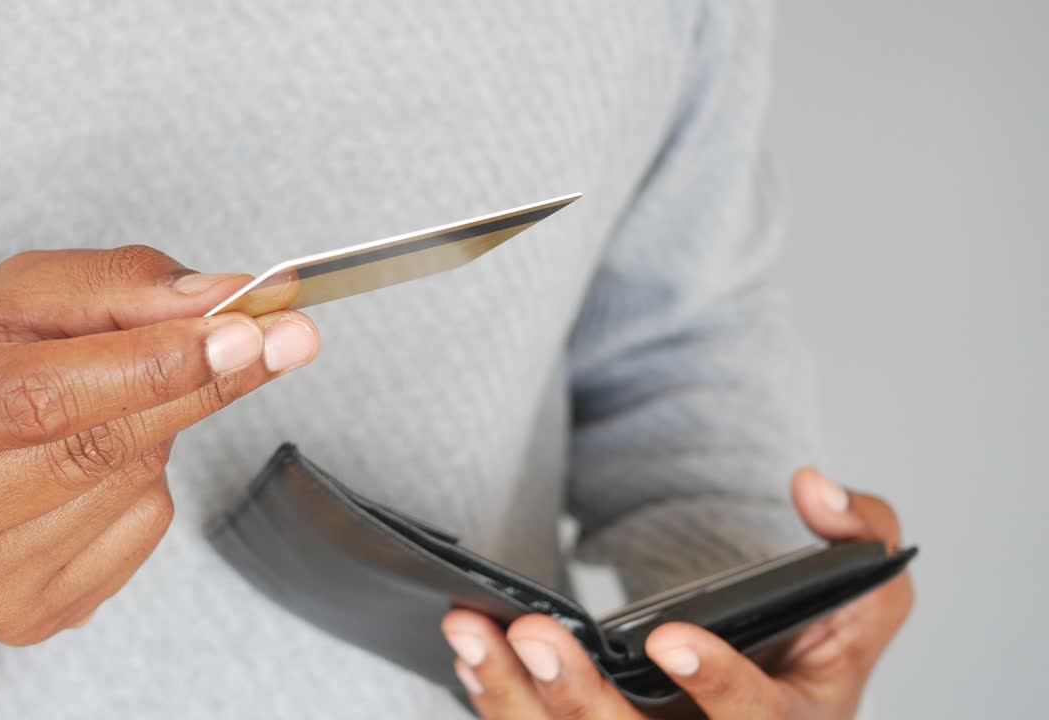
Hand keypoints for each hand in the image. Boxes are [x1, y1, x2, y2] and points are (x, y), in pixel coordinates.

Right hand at [0, 246, 318, 643]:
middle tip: (280, 341)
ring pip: (126, 488)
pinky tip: (102, 462)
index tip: (242, 333)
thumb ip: (112, 289)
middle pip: (91, 449)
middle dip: (198, 386)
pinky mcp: (23, 618)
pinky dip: (149, 482)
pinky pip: (139, 534)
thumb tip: (217, 301)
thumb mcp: (9, 302)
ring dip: (162, 429)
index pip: (37, 395)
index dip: (150, 364)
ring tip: (119, 399)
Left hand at [440, 469, 913, 718]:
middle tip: (533, 635)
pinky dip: (500, 698)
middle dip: (579, 697)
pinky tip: (470, 652)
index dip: (717, 685)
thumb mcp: (869, 582)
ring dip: (513, 698)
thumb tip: (811, 487)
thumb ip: (863, 530)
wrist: (774, 671)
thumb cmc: (817, 635)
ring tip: (471, 633)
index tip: (668, 637)